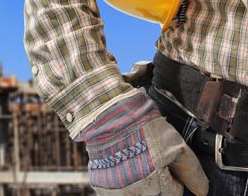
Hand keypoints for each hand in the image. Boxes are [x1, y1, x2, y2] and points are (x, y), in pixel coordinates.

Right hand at [77, 93, 208, 195]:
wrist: (108, 115)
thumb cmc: (141, 127)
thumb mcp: (174, 143)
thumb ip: (191, 170)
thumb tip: (202, 191)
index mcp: (155, 183)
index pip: (173, 192)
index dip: (170, 176)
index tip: (161, 161)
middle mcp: (135, 191)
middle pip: (154, 195)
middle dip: (155, 182)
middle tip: (146, 161)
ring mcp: (116, 190)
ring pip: (137, 195)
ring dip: (138, 185)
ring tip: (133, 164)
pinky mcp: (101, 186)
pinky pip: (115, 193)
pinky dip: (119, 184)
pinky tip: (120, 167)